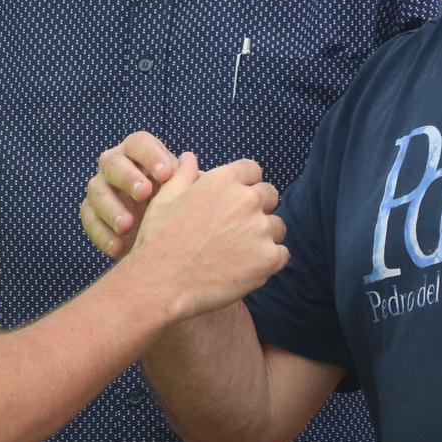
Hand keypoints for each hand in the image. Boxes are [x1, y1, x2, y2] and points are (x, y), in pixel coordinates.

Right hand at [81, 131, 179, 257]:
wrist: (159, 238)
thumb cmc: (177, 206)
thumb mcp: (186, 194)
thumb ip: (189, 182)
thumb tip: (196, 169)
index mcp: (139, 153)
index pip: (140, 144)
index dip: (151, 155)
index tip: (167, 174)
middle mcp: (116, 165)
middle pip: (113, 161)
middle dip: (128, 177)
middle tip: (145, 193)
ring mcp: (100, 187)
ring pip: (97, 190)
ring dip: (111, 207)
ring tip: (128, 226)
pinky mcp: (91, 212)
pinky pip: (89, 218)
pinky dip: (102, 233)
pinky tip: (118, 248)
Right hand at [129, 153, 286, 318]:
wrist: (161, 284)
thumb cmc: (159, 240)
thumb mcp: (164, 199)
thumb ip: (183, 175)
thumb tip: (189, 157)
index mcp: (223, 180)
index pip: (252, 170)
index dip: (245, 183)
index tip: (235, 200)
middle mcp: (247, 200)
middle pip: (269, 195)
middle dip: (257, 208)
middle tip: (234, 230)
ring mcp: (260, 230)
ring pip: (276, 227)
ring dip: (264, 236)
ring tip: (237, 252)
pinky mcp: (269, 259)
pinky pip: (281, 254)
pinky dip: (268, 261)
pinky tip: (244, 268)